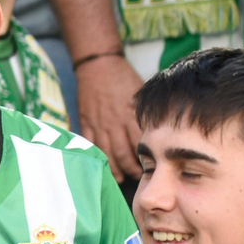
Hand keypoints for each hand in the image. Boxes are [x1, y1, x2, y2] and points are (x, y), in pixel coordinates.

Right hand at [75, 56, 143, 179]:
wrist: (98, 65)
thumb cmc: (123, 77)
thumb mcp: (139, 92)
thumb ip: (145, 112)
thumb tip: (158, 129)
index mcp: (129, 115)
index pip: (139, 143)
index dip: (146, 157)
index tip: (153, 167)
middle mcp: (114, 122)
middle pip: (123, 151)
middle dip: (131, 167)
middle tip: (138, 177)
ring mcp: (98, 123)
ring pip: (107, 151)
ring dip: (113, 167)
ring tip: (120, 178)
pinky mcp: (86, 121)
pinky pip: (90, 143)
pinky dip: (95, 156)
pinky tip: (99, 166)